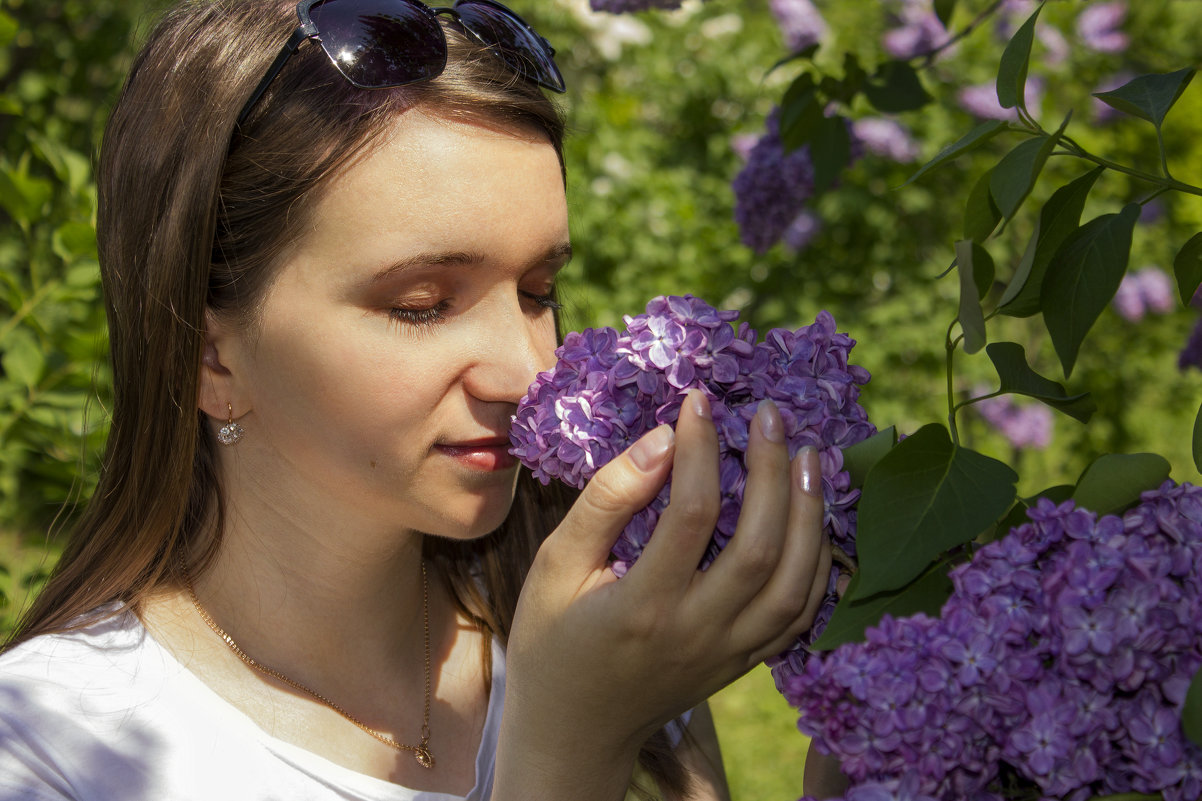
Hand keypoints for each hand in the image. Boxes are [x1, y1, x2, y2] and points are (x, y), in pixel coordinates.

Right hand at [494, 389, 830, 799]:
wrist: (574, 731)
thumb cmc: (553, 641)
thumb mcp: (557, 567)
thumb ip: (606, 503)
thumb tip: (660, 439)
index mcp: (642, 607)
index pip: (692, 515)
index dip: (701, 449)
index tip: (697, 403)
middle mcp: (696, 634)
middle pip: (760, 547)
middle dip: (773, 472)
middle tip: (770, 415)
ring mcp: (728, 655)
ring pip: (796, 584)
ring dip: (811, 516)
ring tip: (810, 457)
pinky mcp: (745, 664)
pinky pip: (800, 616)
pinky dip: (818, 565)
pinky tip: (815, 519)